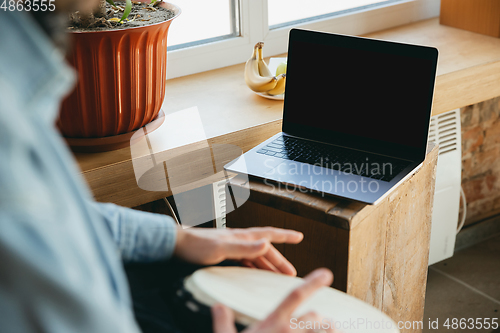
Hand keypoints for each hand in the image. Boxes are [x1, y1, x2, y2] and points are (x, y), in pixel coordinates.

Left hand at [174, 227, 302, 275]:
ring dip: (267, 264)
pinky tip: (254, 273)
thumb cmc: (196, 246)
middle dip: (279, 260)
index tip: (299, 236)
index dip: (284, 236)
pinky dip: (254, 266)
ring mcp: (232, 245)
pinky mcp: (224, 252)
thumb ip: (243, 247)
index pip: (268, 234)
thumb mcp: (221, 249)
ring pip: (255, 255)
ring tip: (277, 276)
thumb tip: (266, 245)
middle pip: (264, 249)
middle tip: (291, 273)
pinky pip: (245, 260)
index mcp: (241, 236)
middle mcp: (239, 239)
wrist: (177, 243)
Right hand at [211, 268, 334, 332]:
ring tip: (334, 332)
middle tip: (324, 324)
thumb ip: (222, 322)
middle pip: (315, 316)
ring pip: (325, 331)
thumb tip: (218, 307)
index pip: (295, 295)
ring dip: (329, 331)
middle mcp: (289, 332)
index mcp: (271, 324)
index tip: (326, 274)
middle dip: (320, 319)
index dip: (312, 282)